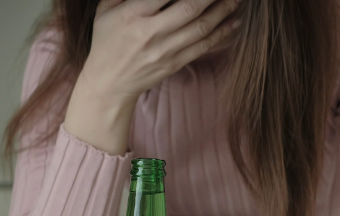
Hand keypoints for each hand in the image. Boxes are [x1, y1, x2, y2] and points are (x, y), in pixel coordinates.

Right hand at [82, 0, 241, 99]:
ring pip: (201, 27)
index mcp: (132, 15)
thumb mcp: (106, 10)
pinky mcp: (175, 64)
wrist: (109, 83)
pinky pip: (203, 47)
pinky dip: (221, 34)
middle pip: (190, 8)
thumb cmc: (107, 41)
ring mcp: (165, 50)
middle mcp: (151, 33)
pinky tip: (233, 22)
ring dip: (223, 10)